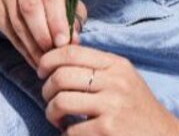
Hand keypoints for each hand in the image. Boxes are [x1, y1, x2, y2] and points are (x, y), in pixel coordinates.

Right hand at [0, 0, 87, 68]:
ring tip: (45, 59)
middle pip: (29, 6)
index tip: (63, 41)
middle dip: (42, 33)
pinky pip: (6, 28)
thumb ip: (74, 15)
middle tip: (52, 52)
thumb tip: (72, 40)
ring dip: (31, 44)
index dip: (57, 19)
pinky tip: (33, 57)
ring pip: (16, 20)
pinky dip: (20, 46)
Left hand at [37, 44, 178, 134]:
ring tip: (59, 119)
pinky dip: (66, 134)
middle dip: (46, 90)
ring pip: (61, 102)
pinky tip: (76, 133)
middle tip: (50, 100)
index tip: (42, 70)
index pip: (72, 52)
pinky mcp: (107, 130)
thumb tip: (59, 58)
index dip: (49, 59)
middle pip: (61, 76)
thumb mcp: (124, 79)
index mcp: (117, 65)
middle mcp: (115, 81)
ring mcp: (112, 106)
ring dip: (52, 113)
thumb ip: (98, 67)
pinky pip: (70, 130)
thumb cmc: (137, 109)